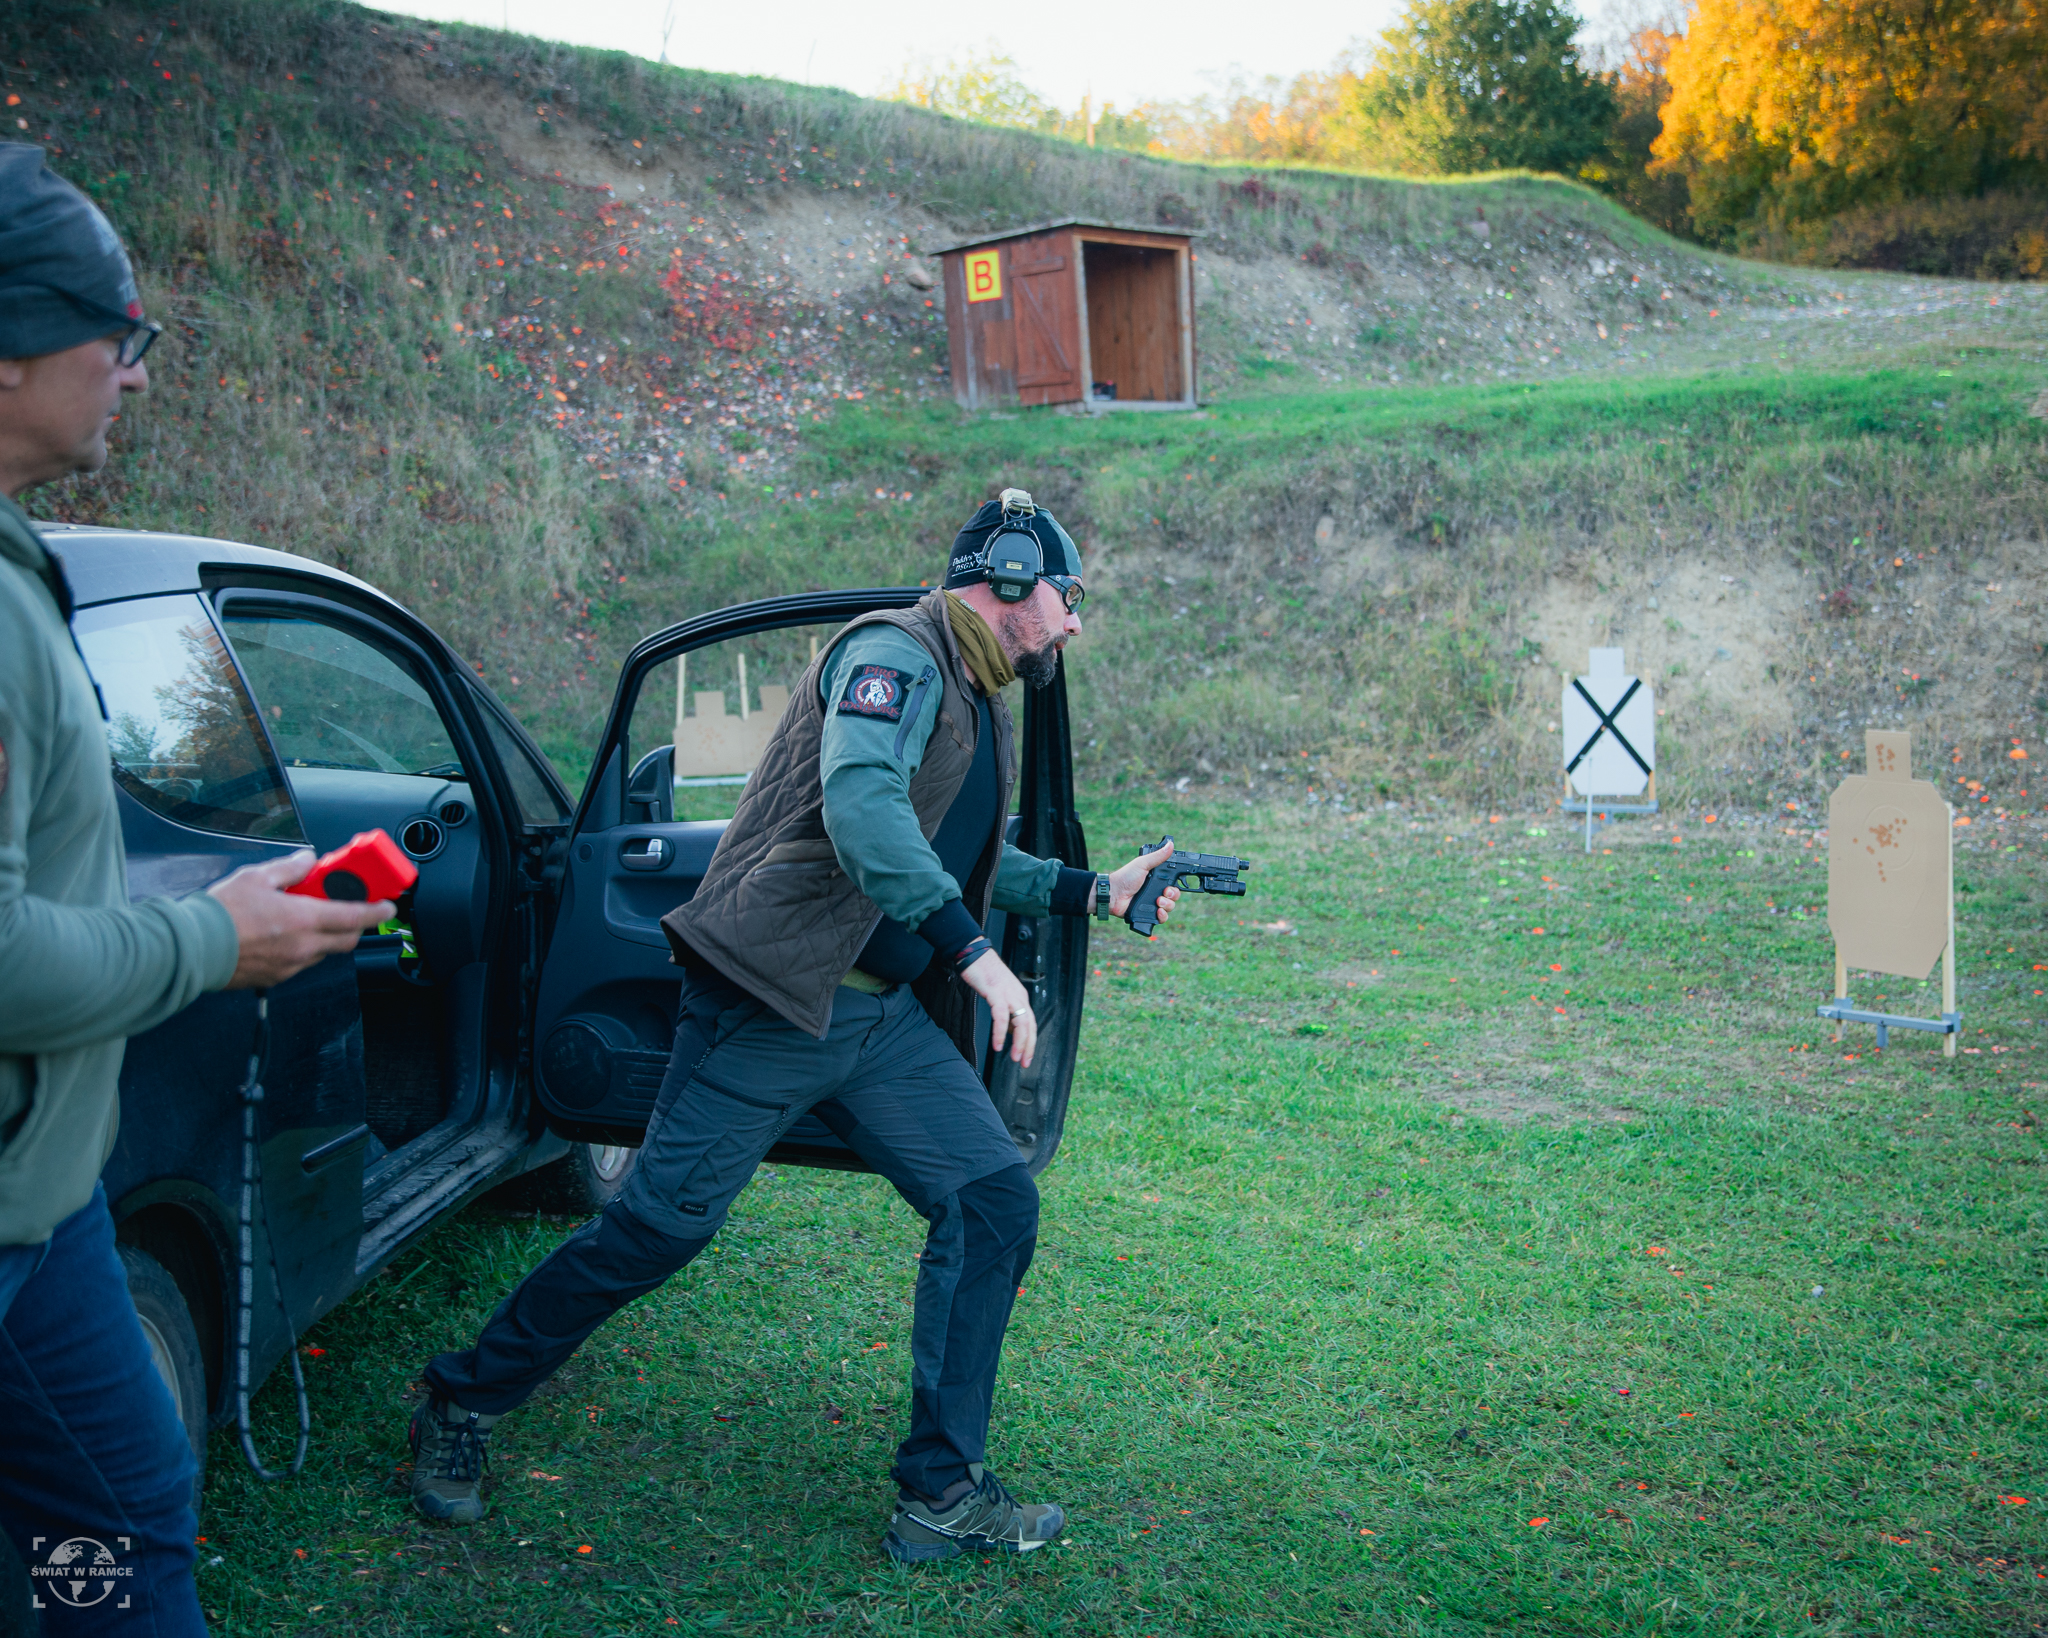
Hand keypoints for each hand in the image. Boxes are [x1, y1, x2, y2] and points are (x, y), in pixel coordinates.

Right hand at [209, 851, 393, 989]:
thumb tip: (308, 860)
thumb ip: (290, 868)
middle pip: (347, 938)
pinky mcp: (276, 977)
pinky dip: (305, 948)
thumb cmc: (219, 914)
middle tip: (349, 907)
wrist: (191, 948)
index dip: (377, 911)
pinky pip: (302, 962)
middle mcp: (303, 946)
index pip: (355, 917)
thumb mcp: (256, 877)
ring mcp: (291, 965)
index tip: (388, 907)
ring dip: (327, 935)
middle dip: (355, 924)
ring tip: (308, 917)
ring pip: (325, 951)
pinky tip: (286, 934)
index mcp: (302, 919)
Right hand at [956, 948, 1036, 1068]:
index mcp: (1020, 996)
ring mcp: (1008, 993)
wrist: (973, 953)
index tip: (1027, 1057)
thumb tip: (1009, 1031)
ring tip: (1015, 1057)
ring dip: (1019, 1042)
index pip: (1031, 1023)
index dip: (1030, 1041)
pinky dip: (1001, 1032)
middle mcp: (1018, 995)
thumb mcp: (998, 994)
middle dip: (1028, 1046)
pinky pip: (1001, 1016)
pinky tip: (998, 1044)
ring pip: (1020, 1022)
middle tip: (1024, 1062)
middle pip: (1030, 1025)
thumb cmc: (984, 972)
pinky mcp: (996, 992)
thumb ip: (1006, 1011)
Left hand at [1101, 839, 1182, 924]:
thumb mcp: (1143, 864)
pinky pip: (1162, 919)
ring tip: (1158, 902)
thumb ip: (1158, 856)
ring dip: (1167, 905)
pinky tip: (1158, 911)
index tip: (1175, 883)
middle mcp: (1156, 892)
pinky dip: (1162, 916)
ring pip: (1170, 907)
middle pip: (1174, 896)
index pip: (1174, 884)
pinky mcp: (1149, 914)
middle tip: (1164, 893)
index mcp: (1156, 880)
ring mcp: (1153, 904)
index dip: (1177, 885)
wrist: (1114, 894)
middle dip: (1173, 895)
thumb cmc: (1126, 877)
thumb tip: (1170, 844)